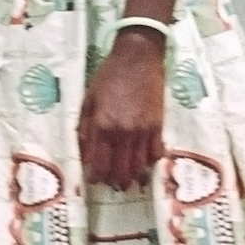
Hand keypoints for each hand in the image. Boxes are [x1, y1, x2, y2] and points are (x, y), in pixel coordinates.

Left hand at [79, 30, 167, 190]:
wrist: (138, 59)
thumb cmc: (108, 76)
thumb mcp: (88, 99)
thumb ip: (85, 127)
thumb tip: (85, 152)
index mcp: (102, 124)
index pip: (98, 161)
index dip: (96, 175)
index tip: (94, 180)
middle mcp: (123, 132)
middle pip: (120, 169)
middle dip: (114, 180)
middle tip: (111, 185)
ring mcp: (143, 131)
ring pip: (139, 166)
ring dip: (132, 177)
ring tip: (127, 182)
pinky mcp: (158, 127)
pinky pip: (155, 154)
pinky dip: (150, 163)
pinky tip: (144, 166)